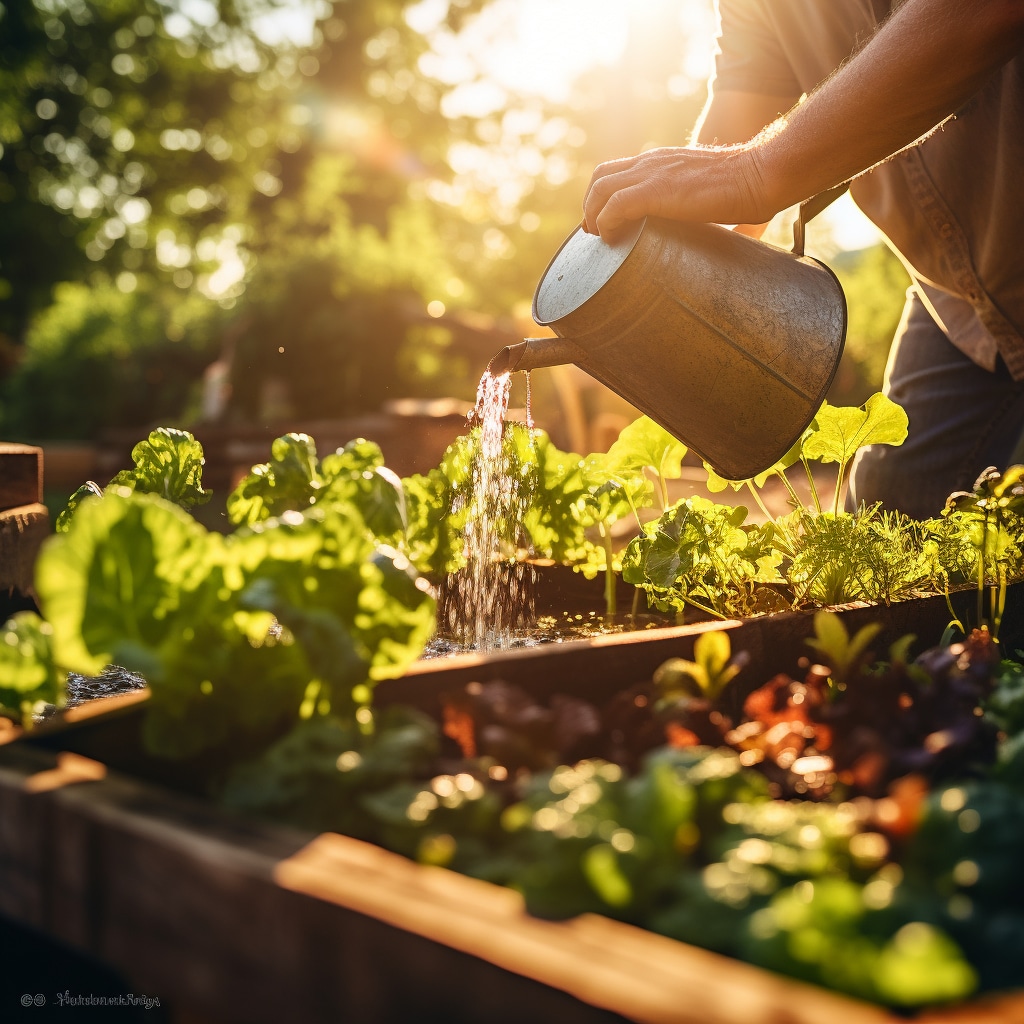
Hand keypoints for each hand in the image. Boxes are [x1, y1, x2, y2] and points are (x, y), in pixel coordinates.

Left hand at [581, 144, 774, 242]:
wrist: (759, 175)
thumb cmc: (744, 187)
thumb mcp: (706, 191)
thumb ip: (691, 203)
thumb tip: (704, 235)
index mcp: (662, 161)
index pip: (618, 170)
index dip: (603, 196)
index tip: (605, 222)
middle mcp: (652, 162)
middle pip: (600, 176)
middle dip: (590, 205)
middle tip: (595, 232)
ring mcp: (653, 173)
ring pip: (600, 188)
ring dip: (592, 215)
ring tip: (600, 238)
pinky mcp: (656, 190)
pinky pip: (615, 204)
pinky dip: (606, 222)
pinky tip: (612, 238)